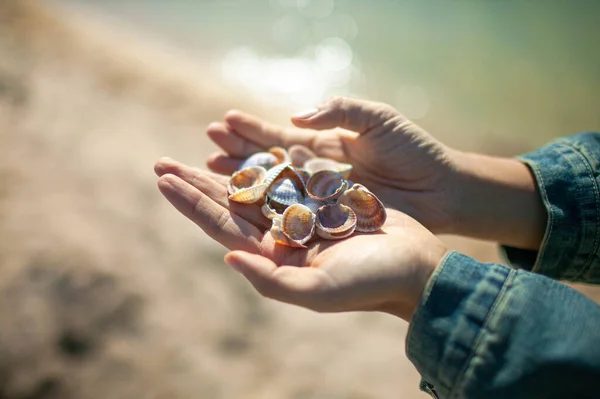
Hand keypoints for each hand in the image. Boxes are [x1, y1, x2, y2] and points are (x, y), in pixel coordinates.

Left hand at [154, 158, 447, 321]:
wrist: (417, 265)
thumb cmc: (371, 283)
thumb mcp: (319, 290)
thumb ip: (271, 280)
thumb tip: (227, 256)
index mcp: (273, 257)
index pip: (221, 226)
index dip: (191, 203)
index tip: (163, 180)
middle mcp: (281, 235)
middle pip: (228, 204)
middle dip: (195, 182)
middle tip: (161, 161)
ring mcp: (301, 214)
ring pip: (254, 184)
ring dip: (226, 164)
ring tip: (200, 142)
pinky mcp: (323, 196)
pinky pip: (287, 172)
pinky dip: (265, 156)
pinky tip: (246, 143)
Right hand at [206, 96, 455, 232]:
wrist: (442, 190)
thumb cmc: (413, 150)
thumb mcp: (377, 119)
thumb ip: (338, 111)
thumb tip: (294, 117)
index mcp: (323, 144)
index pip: (276, 138)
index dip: (249, 131)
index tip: (220, 124)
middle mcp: (314, 172)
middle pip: (264, 165)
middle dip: (232, 157)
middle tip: (204, 148)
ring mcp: (319, 199)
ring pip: (271, 192)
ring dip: (241, 184)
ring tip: (209, 175)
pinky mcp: (328, 222)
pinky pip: (291, 217)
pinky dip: (266, 213)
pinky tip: (242, 211)